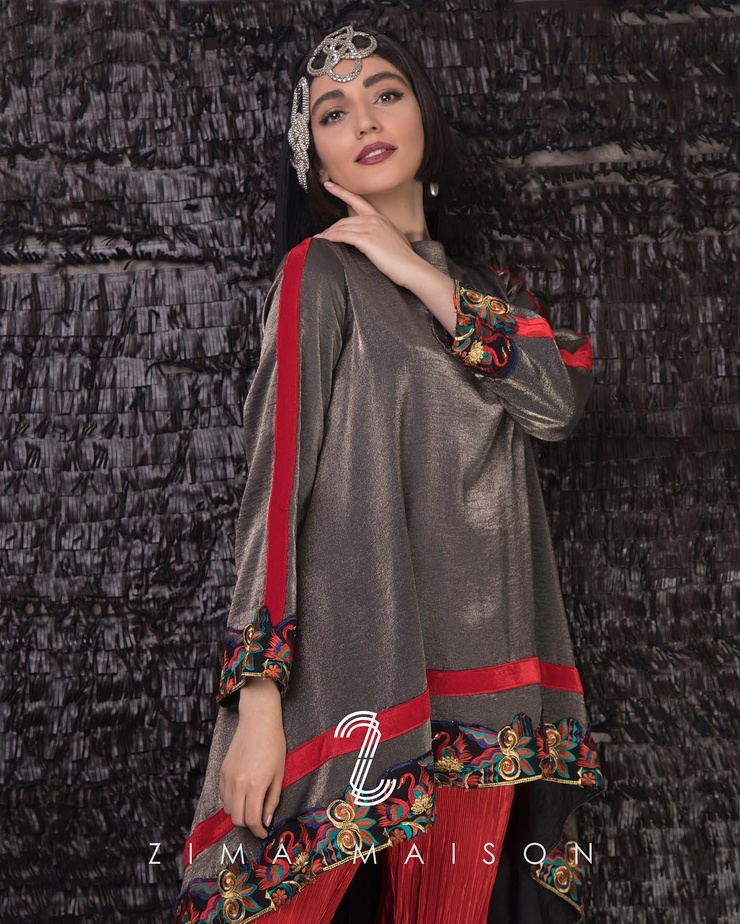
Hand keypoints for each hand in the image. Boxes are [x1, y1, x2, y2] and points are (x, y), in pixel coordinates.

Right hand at [219, 678, 284, 838]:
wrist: (258, 721)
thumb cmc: (274, 745)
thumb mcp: (280, 773)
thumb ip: (272, 799)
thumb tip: (266, 820)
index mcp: (256, 785)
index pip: (252, 820)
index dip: (258, 831)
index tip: (264, 833)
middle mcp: (239, 784)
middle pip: (238, 819)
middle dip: (249, 824)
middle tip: (259, 821)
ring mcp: (228, 777)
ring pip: (228, 809)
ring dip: (239, 813)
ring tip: (251, 806)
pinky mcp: (222, 771)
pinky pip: (223, 796)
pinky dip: (231, 801)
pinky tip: (242, 795)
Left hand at [315, 181, 423, 287]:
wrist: (411, 267)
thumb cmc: (403, 259)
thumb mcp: (391, 240)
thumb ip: (379, 235)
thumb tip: (369, 240)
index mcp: (381, 218)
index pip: (357, 201)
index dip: (341, 192)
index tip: (329, 185)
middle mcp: (375, 219)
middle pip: (345, 219)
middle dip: (331, 227)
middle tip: (321, 235)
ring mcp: (371, 228)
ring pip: (342, 227)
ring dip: (328, 234)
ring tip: (320, 240)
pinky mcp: (366, 239)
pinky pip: (343, 235)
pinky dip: (331, 238)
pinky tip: (324, 241)